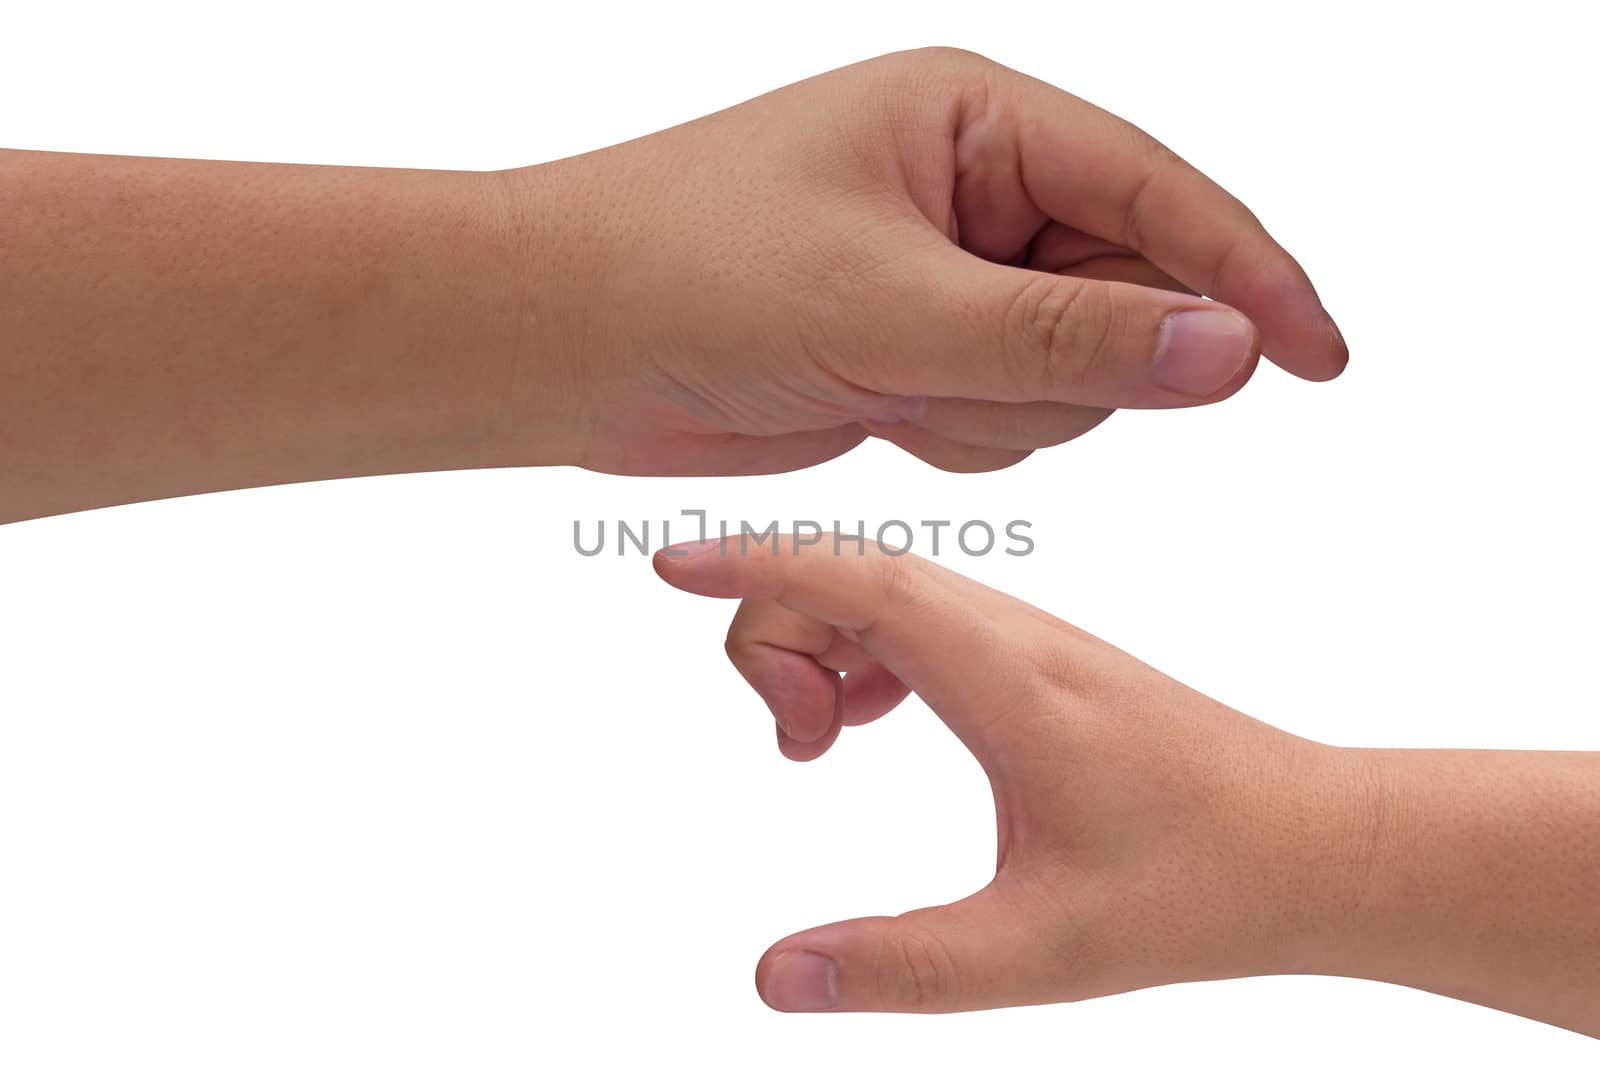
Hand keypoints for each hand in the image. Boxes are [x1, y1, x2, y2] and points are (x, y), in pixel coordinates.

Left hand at [0, 49, 1345, 519]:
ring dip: (1001, 406)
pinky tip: (875, 409)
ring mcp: (949, 269)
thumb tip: (1233, 353)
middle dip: (1070, 361)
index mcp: (975, 118)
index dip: (1247, 276)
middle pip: (1127, 291)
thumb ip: (1069, 335)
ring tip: (889, 386)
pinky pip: (1009, 408)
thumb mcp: (894, 306)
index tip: (1322, 361)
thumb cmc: (693, 276)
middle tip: (960, 376)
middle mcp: (973, 185)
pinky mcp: (918, 342)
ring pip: (1072, 369)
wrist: (559, 341)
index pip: (1156, 190)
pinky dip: (962, 430)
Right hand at [652, 537, 1599, 1035]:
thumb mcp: (1039, 951)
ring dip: (820, 640)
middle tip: (789, 746)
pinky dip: (863, 647)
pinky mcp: (1039, 659)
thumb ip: (900, 967)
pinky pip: (920, 617)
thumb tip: (767, 977)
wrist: (1318, 844)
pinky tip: (866, 718)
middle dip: (777, 627)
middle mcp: (1014, 634)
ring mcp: (1030, 638)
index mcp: (1005, 677)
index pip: (858, 580)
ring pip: (886, 590)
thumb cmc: (1198, 887)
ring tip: (816, 743)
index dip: (756, 564)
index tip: (669, 563)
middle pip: (854, 573)